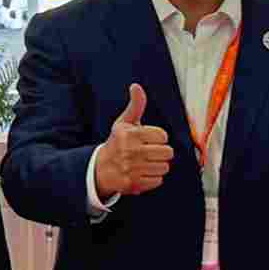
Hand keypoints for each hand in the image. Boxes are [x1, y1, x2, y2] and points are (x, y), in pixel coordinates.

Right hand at [92, 84, 173, 198]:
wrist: (101, 169)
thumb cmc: (117, 143)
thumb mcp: (124, 123)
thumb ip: (136, 105)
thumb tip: (136, 86)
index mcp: (131, 135)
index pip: (163, 136)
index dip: (158, 138)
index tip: (148, 139)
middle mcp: (132, 152)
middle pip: (167, 152)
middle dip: (161, 152)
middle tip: (149, 152)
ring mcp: (133, 169)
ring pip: (164, 167)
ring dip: (158, 165)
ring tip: (146, 163)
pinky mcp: (135, 184)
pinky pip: (158, 180)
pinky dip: (153, 178)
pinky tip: (143, 173)